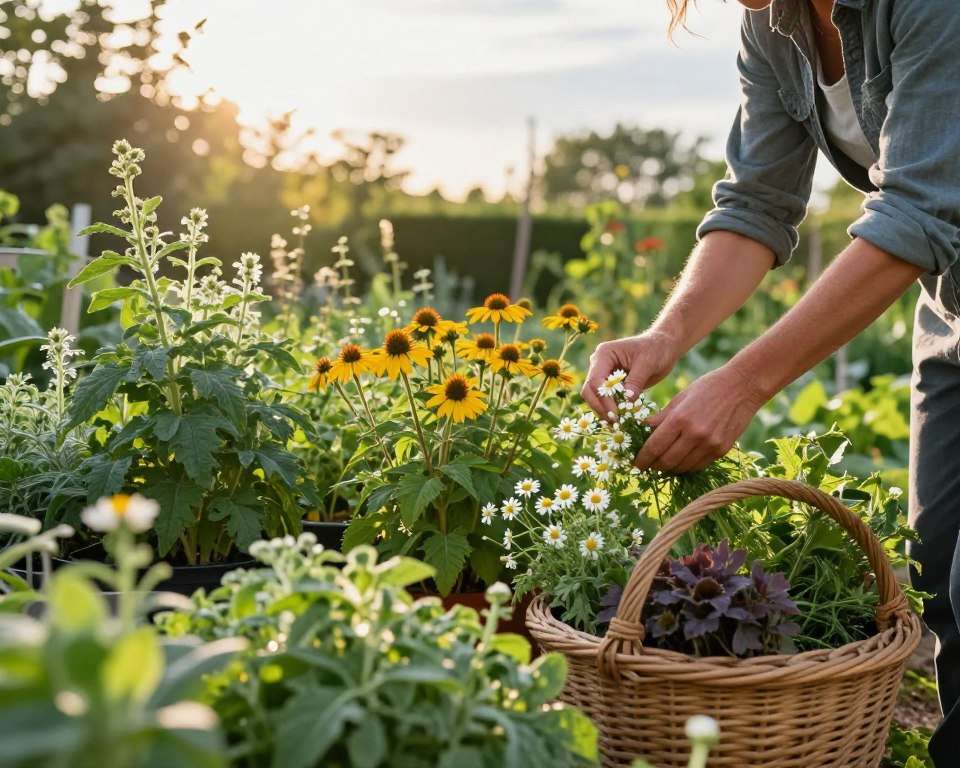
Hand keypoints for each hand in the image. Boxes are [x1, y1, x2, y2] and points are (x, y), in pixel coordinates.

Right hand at [581, 331, 680, 418]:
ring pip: (594, 398)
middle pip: (589, 391)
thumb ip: (635, 382)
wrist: (662, 346)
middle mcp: (598, 364)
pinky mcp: (610, 384)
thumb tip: (626, 401)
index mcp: (604, 354)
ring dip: (604, 411)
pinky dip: (611, 410)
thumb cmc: (656, 350)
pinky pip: (605, 400)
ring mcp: (602, 374)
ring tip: (619, 423)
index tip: (616, 414)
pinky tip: (621, 419)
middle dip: (600, 407)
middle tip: (616, 422)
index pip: (595, 380)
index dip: (603, 399)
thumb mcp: (648, 364)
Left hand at [633, 362, 767, 473]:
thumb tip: (641, 430)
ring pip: (682, 467)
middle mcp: (695, 434)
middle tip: (646, 466)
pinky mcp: (721, 450)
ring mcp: (710, 444)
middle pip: (667, 461)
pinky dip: (686, 466)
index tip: (635, 463)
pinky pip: (698, 466)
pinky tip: (680, 461)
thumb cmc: (708, 387)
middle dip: (653, 466)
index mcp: (680, 418)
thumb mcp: (680, 398)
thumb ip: (661, 417)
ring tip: (661, 465)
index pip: (654, 447)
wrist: (743, 387)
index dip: (642, 459)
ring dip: (669, 469)